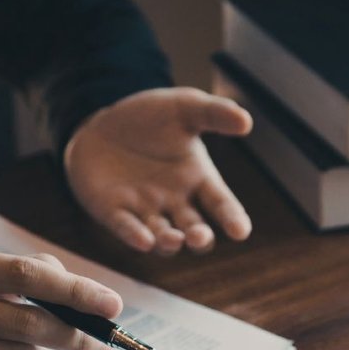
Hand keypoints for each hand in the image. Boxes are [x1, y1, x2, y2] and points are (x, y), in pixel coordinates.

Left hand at [64, 87, 252, 255]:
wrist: (103, 123)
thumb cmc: (150, 117)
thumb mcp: (184, 107)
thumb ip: (214, 113)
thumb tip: (246, 121)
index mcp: (199, 179)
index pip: (222, 205)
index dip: (232, 219)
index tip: (240, 231)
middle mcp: (175, 202)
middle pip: (195, 230)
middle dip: (199, 238)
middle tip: (199, 236)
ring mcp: (145, 210)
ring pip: (163, 237)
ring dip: (169, 242)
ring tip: (174, 239)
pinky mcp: (114, 212)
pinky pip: (126, 228)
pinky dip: (134, 236)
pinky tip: (143, 241)